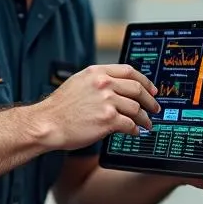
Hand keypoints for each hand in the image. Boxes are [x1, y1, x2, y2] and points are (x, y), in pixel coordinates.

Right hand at [32, 64, 159, 151]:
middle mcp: (103, 84)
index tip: (152, 89)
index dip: (145, 81)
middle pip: (137, 89)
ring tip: (147, 123)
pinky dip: (135, 129)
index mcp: (97, 72)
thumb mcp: (79, 83)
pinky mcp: (108, 119)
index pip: (130, 71)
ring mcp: (107, 101)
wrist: (47, 123)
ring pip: (137, 108)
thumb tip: (120, 86)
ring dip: (145, 118)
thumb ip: (99, 81)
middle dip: (150, 100)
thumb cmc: (60, 107)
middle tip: (155, 108)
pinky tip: (135, 132)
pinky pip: (130, 124)